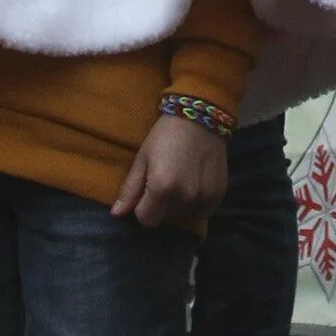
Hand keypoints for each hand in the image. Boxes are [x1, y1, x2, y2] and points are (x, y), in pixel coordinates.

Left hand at [112, 107, 227, 227]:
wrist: (200, 116)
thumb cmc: (165, 135)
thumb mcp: (143, 158)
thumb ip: (130, 189)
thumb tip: (116, 214)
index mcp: (162, 188)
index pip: (147, 220)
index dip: (143, 207)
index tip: (147, 190)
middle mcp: (185, 197)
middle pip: (165, 218)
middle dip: (161, 205)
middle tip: (164, 180)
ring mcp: (204, 196)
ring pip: (183, 215)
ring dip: (179, 204)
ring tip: (181, 179)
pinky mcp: (219, 193)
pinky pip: (202, 211)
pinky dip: (196, 203)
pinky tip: (194, 184)